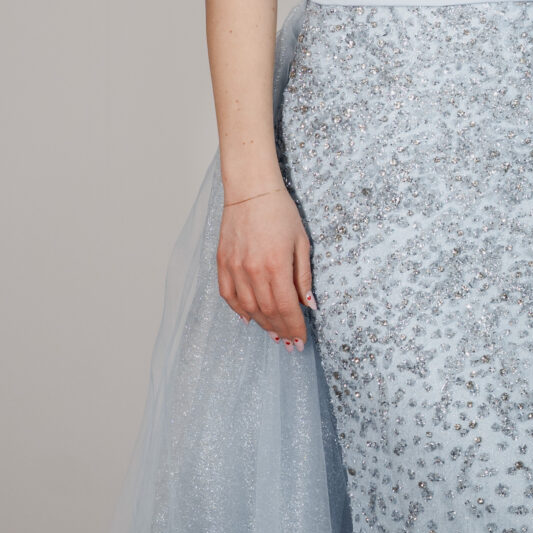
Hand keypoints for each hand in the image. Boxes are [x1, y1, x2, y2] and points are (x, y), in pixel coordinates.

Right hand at [217, 185, 314, 348]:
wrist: (251, 190)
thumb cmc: (280, 212)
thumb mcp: (302, 242)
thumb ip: (303, 276)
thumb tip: (309, 305)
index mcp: (276, 265)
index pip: (287, 308)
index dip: (295, 328)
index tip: (301, 341)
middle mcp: (253, 270)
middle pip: (268, 311)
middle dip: (281, 330)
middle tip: (290, 342)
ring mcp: (235, 267)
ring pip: (248, 308)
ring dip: (262, 324)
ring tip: (274, 333)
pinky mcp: (222, 262)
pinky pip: (228, 294)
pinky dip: (238, 310)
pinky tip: (248, 318)